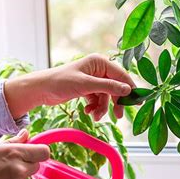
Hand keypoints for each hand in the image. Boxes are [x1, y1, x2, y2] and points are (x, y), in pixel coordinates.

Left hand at [3, 54, 134, 120]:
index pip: (121, 75)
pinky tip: (88, 112)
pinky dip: (95, 107)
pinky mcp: (86, 89)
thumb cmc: (61, 82)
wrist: (41, 90)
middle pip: (115, 87)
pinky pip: (97, 100)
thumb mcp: (86, 85)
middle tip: (118, 116)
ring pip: (106, 97)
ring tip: (95, 116)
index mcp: (99, 62)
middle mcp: (98, 69)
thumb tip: (128, 90)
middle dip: (115, 102)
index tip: (137, 101)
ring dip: (102, 108)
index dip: (130, 88)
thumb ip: (108, 87)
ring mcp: (92, 80)